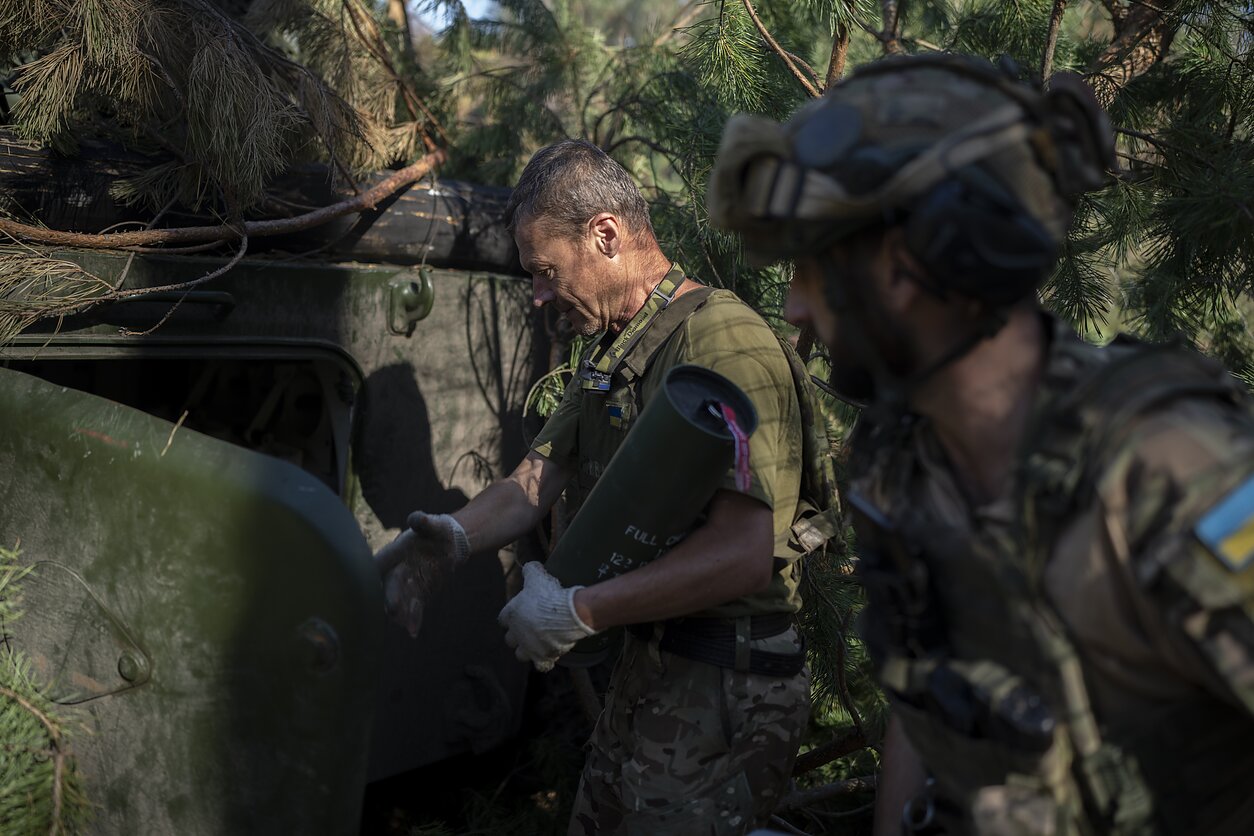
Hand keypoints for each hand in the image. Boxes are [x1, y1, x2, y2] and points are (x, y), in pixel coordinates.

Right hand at [374, 511, 469, 637]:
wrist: (450, 544)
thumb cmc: (438, 531)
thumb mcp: (434, 524)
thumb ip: (424, 522)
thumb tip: (416, 518)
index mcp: (395, 551)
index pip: (380, 562)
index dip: (374, 570)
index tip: (369, 581)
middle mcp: (396, 569)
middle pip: (390, 584)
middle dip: (391, 596)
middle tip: (391, 608)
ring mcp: (407, 584)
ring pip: (401, 600)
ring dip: (402, 612)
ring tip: (404, 625)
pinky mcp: (419, 594)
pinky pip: (414, 608)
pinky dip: (414, 619)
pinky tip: (413, 632)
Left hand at [497, 562, 596, 671]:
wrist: (566, 613)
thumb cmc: (549, 594)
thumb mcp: (537, 576)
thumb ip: (530, 570)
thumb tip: (530, 566)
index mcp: (510, 615)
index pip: (502, 620)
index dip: (511, 618)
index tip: (520, 614)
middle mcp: (516, 634)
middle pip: (510, 639)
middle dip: (517, 636)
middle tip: (530, 629)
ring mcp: (528, 648)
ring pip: (520, 655)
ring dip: (527, 650)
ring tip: (538, 644)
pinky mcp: (542, 657)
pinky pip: (541, 665)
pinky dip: (545, 662)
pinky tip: (551, 655)